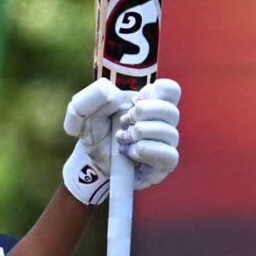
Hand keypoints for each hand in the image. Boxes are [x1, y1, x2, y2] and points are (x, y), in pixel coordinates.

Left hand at [62, 78, 181, 203]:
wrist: (90, 161)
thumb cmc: (93, 132)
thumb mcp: (83, 110)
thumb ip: (94, 95)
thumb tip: (117, 97)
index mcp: (150, 103)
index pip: (171, 90)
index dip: (153, 93)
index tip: (133, 102)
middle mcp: (162, 122)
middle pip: (172, 111)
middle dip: (143, 114)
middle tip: (123, 121)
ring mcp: (165, 144)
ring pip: (170, 133)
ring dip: (141, 133)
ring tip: (122, 138)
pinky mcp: (164, 164)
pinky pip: (170, 155)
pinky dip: (147, 150)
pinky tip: (130, 151)